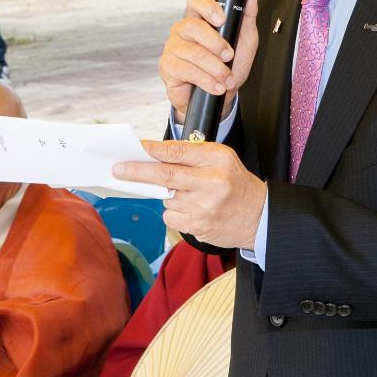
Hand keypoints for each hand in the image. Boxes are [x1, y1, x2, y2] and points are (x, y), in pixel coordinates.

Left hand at [114, 139, 266, 249]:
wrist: (258, 217)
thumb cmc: (234, 182)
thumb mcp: (221, 158)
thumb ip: (190, 153)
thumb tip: (154, 152)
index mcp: (217, 163)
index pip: (178, 153)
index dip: (154, 150)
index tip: (136, 147)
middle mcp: (211, 186)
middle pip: (165, 176)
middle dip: (138, 172)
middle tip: (118, 168)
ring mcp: (204, 210)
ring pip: (166, 199)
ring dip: (169, 195)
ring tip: (192, 194)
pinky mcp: (198, 228)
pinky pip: (171, 216)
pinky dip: (175, 211)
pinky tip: (193, 209)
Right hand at [159, 0, 259, 122]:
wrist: (219, 95)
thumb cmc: (230, 64)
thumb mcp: (245, 39)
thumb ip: (247, 14)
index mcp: (199, 17)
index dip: (207, 7)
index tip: (222, 19)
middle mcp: (182, 29)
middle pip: (193, 26)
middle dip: (216, 43)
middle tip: (229, 56)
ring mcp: (173, 47)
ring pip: (193, 52)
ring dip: (215, 68)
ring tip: (227, 79)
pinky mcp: (167, 66)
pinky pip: (186, 70)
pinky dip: (206, 80)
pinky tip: (216, 86)